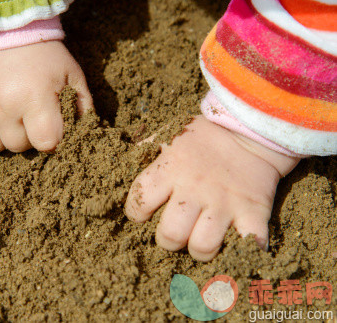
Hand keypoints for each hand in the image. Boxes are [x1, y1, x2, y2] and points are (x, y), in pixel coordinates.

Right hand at [0, 41, 92, 159]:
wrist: (7, 26)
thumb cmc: (44, 54)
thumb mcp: (71, 74)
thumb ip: (82, 105)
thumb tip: (85, 132)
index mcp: (35, 99)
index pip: (45, 143)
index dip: (53, 139)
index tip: (53, 129)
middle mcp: (4, 107)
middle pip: (18, 146)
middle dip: (29, 138)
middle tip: (33, 119)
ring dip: (4, 138)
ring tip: (11, 120)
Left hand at [125, 116, 299, 260]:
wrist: (252, 129)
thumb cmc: (205, 135)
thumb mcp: (171, 133)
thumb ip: (147, 148)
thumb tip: (126, 159)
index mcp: (170, 168)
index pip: (139, 202)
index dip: (136, 213)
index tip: (143, 214)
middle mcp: (194, 188)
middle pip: (171, 234)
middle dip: (168, 240)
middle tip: (174, 233)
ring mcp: (225, 203)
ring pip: (203, 246)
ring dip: (199, 250)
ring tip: (200, 240)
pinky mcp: (253, 212)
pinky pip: (248, 243)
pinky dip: (244, 249)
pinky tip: (237, 244)